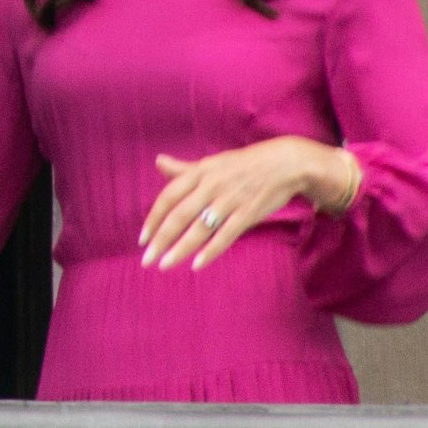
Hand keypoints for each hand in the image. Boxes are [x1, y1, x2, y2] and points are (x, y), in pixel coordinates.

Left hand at [138, 136, 352, 269]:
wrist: (285, 163)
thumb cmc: (244, 164)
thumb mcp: (212, 163)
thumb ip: (184, 169)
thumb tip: (158, 162)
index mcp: (200, 172)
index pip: (169, 196)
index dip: (154, 218)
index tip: (142, 238)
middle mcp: (211, 186)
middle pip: (180, 215)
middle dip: (161, 239)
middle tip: (147, 260)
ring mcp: (230, 200)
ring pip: (200, 228)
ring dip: (180, 249)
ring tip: (164, 265)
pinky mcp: (248, 213)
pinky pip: (226, 235)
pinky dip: (211, 250)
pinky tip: (196, 264)